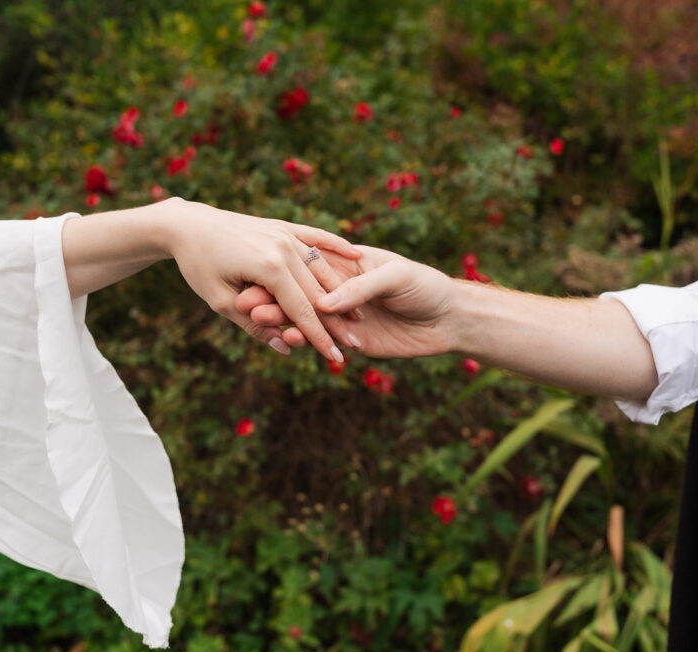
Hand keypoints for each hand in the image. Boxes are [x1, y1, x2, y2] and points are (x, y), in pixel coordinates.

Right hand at [235, 245, 457, 357]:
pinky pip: (323, 341)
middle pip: (300, 294)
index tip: (257, 280)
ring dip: (282, 320)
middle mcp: (340, 289)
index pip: (309, 269)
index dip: (284, 275)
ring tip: (259, 322)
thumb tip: (324, 305)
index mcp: (347, 264)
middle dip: (272, 298)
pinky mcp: (352, 341)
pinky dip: (305, 341)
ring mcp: (344, 316)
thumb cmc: (426, 285)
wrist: (451, 319)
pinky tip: (288, 341)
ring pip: (305, 318)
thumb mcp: (395, 277)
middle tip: (245, 304)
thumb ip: (360, 288)